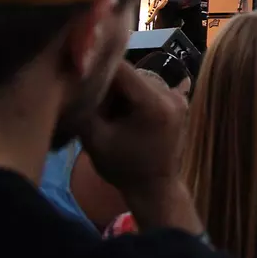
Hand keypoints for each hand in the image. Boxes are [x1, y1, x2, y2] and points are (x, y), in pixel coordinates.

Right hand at [79, 61, 188, 191]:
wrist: (154, 188)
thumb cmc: (123, 168)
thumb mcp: (95, 139)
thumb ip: (85, 106)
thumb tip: (76, 77)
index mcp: (153, 102)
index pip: (122, 68)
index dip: (99, 73)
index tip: (84, 84)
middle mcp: (170, 93)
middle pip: (132, 74)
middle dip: (111, 86)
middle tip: (99, 106)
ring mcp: (178, 97)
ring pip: (141, 79)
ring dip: (124, 91)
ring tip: (114, 113)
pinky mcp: (180, 102)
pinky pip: (154, 87)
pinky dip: (139, 95)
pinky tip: (131, 110)